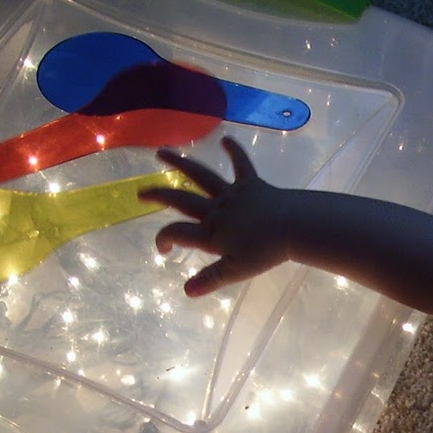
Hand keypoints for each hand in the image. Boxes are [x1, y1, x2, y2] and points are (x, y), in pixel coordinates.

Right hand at [143, 136, 294, 296]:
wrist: (292, 226)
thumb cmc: (265, 252)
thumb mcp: (236, 270)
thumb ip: (211, 279)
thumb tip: (187, 291)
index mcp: (210, 233)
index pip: (177, 233)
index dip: (163, 239)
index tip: (163, 250)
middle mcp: (215, 210)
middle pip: (180, 199)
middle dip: (158, 195)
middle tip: (140, 192)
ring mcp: (231, 194)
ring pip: (201, 176)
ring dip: (180, 163)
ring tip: (161, 152)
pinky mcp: (250, 183)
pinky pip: (240, 165)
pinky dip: (234, 152)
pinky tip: (225, 140)